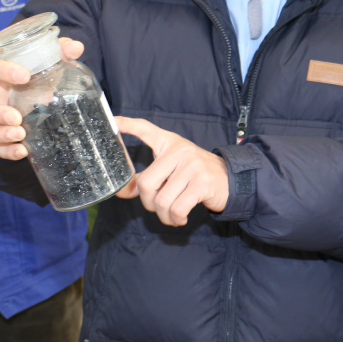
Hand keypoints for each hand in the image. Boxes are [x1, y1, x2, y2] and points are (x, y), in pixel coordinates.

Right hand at [0, 37, 83, 160]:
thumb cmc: (36, 71)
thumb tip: (75, 47)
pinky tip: (24, 151)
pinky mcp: (2, 136)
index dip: (3, 70)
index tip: (25, 75)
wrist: (41, 91)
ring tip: (20, 134)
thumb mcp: (48, 58)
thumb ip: (61, 50)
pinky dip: (8, 152)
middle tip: (16, 116)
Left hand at [114, 117, 228, 226]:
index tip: (113, 122)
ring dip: (164, 215)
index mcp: (169, 143)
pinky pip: (177, 209)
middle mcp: (180, 150)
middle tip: (157, 207)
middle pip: (147, 183)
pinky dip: (176, 219)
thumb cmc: (194, 176)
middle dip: (148, 203)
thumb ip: (148, 179)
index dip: (128, 126)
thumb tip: (122, 191)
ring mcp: (192, 166)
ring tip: (171, 215)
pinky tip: (180, 218)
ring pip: (162, 200)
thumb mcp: (172, 171)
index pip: (146, 129)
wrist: (230, 180)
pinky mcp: (202, 183)